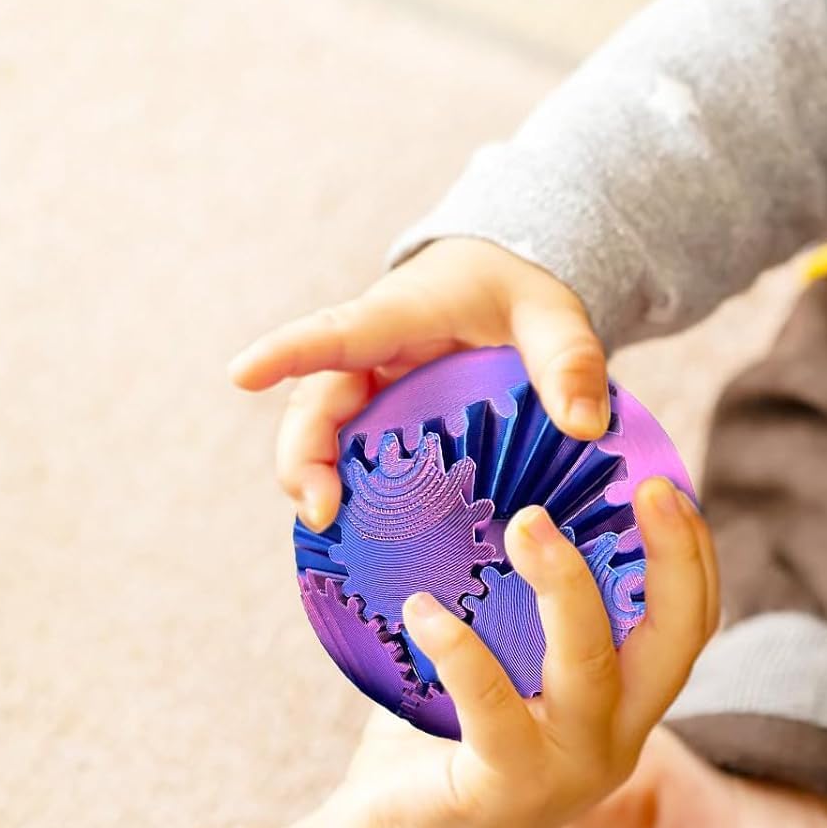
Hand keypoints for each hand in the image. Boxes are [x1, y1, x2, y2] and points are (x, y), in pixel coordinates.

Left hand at [201, 477, 716, 827]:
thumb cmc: (432, 747)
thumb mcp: (496, 671)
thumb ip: (508, 607)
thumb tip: (493, 501)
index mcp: (620, 712)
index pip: (688, 630)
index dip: (694, 558)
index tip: (669, 488)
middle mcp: (611, 743)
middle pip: (675, 645)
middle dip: (674, 560)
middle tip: (650, 489)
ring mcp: (565, 772)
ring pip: (591, 669)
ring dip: (565, 587)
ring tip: (526, 523)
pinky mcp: (506, 791)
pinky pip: (492, 706)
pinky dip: (459, 649)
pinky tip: (421, 609)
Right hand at [227, 238, 608, 529]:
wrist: (503, 287)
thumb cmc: (521, 294)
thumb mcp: (556, 316)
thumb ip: (571, 362)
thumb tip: (585, 425)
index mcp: (404, 314)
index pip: (341, 332)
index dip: (290, 352)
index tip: (241, 373)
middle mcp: (372, 354)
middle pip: (316, 401)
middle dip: (303, 454)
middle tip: (320, 510)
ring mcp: (370, 389)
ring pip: (323, 434)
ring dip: (315, 479)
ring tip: (329, 525)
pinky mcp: (379, 420)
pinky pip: (350, 457)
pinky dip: (346, 493)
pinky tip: (360, 539)